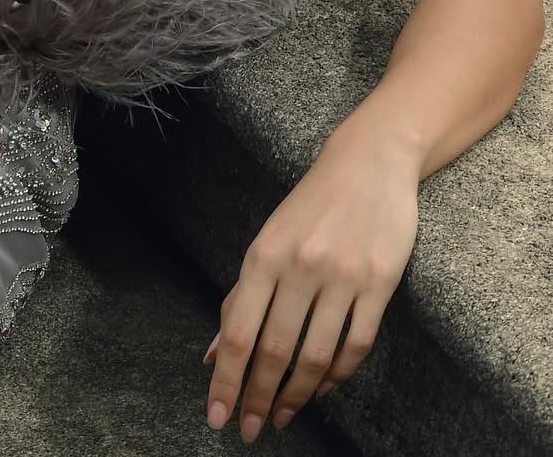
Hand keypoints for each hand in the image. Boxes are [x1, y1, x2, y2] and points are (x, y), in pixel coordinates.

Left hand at [202, 124, 419, 440]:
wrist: (367, 162)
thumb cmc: (310, 205)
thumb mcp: (267, 241)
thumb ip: (242, 296)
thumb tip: (213, 350)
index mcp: (264, 255)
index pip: (238, 331)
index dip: (225, 379)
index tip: (216, 416)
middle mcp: (300, 267)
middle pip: (275, 351)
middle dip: (257, 397)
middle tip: (249, 429)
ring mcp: (342, 276)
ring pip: (315, 356)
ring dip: (296, 395)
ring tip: (281, 416)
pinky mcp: (379, 284)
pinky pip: (356, 344)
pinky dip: (337, 375)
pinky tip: (322, 388)